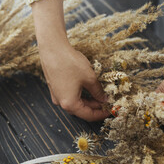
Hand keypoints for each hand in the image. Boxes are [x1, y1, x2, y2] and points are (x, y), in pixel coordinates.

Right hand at [31, 0, 108, 121]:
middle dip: (95, 107)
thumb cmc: (70, 63)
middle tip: (108, 102)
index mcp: (69, 104)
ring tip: (101, 94)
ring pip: (75, 103)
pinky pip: (69, 95)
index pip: (88, 115)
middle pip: (81, 110)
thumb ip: (98, 91)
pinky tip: (89, 88)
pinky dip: (80, 94)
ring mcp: (56, 95)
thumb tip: (104, 99)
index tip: (111, 111)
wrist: (52, 48)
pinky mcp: (55, 87)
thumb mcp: (90, 78)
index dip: (101, 114)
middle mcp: (60, 102)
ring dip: (88, 100)